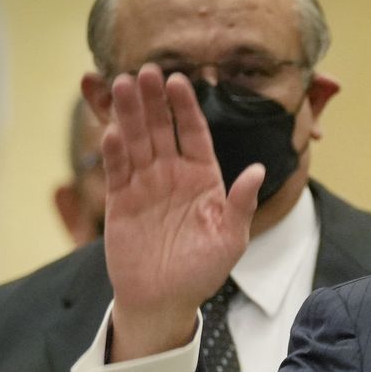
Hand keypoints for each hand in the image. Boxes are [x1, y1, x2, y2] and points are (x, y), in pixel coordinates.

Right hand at [101, 64, 263, 360]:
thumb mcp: (230, 239)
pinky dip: (114, 152)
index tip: (180, 81)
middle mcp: (173, 174)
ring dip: (129, 115)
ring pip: (136, 141)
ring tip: (123, 85)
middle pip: (161, 129)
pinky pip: (117, 170)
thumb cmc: (204, 270)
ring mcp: (145, 185)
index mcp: (204, 178)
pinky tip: (111, 131)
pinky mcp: (120, 200)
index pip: (194, 133)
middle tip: (146, 71)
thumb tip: (259, 171)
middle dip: (154, 101)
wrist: (165, 300)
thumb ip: (240, 204)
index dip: (186, 108)